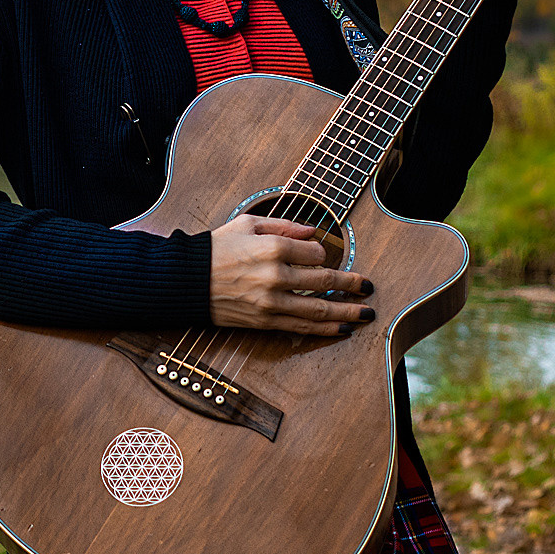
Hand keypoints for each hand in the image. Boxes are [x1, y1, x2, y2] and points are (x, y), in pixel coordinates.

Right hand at [208, 216, 373, 336]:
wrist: (185, 280)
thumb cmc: (215, 248)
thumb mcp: (247, 224)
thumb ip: (284, 225)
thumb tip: (314, 231)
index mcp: (271, 247)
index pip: (315, 252)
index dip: (323, 253)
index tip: (321, 255)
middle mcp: (275, 276)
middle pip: (324, 282)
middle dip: (351, 284)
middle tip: (369, 286)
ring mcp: (271, 302)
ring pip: (318, 309)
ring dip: (347, 311)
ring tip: (367, 312)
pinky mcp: (264, 321)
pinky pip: (301, 327)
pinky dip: (325, 329)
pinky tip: (342, 328)